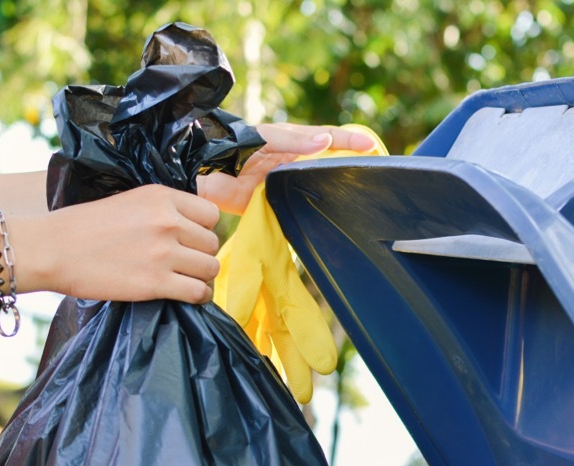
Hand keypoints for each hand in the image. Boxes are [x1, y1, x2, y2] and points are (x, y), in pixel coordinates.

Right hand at [35, 184, 221, 303]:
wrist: (54, 249)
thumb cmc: (85, 226)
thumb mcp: (130, 201)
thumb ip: (162, 209)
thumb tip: (192, 227)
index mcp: (162, 197)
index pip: (211, 214)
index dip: (204, 229)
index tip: (190, 240)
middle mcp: (168, 222)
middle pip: (212, 243)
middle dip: (201, 255)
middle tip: (184, 263)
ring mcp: (163, 253)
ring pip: (210, 268)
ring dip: (201, 277)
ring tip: (186, 280)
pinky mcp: (155, 283)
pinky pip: (199, 292)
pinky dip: (198, 296)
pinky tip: (187, 295)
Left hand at [199, 122, 379, 214]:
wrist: (200, 169)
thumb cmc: (231, 144)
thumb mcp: (265, 137)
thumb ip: (294, 141)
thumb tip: (327, 141)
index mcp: (290, 141)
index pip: (327, 138)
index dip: (350, 141)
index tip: (373, 147)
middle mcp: (289, 162)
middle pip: (325, 165)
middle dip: (347, 168)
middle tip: (373, 175)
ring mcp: (280, 183)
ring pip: (312, 187)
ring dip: (331, 191)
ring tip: (356, 198)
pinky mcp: (268, 204)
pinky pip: (293, 209)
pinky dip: (308, 213)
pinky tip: (322, 220)